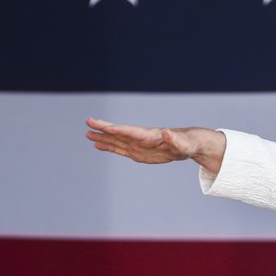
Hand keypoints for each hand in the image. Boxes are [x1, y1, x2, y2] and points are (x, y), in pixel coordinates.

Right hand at [85, 118, 225, 173]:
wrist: (188, 145)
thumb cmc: (187, 144)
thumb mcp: (183, 144)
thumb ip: (174, 139)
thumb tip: (168, 132)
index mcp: (150, 136)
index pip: (130, 131)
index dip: (116, 129)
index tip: (103, 126)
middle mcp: (140, 139)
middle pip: (119, 133)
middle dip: (104, 129)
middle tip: (88, 123)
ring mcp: (138, 145)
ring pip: (116, 141)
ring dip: (102, 138)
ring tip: (87, 135)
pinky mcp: (138, 153)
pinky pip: (120, 149)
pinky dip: (108, 147)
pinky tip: (98, 145)